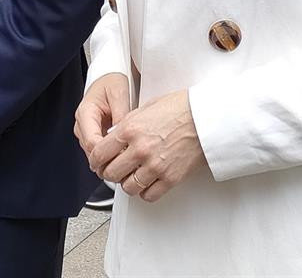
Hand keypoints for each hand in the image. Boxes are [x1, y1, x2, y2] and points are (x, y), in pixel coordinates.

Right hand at [74, 73, 129, 160]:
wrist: (108, 75)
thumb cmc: (112, 81)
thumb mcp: (119, 94)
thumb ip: (120, 116)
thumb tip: (122, 138)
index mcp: (85, 113)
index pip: (92, 143)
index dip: (107, 155)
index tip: (125, 157)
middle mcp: (82, 125)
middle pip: (92, 153)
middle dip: (110, 160)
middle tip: (131, 162)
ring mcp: (85, 131)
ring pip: (95, 155)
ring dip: (110, 158)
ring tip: (129, 157)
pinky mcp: (92, 134)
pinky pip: (100, 150)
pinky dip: (111, 154)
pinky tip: (124, 152)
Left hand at [90, 89, 202, 203]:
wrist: (206, 117)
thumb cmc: (181, 107)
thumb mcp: (147, 107)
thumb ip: (128, 124)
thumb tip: (115, 136)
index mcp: (130, 129)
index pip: (99, 152)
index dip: (95, 160)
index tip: (97, 162)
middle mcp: (139, 149)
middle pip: (111, 173)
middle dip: (109, 173)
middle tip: (113, 170)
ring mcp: (155, 166)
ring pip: (128, 187)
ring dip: (127, 183)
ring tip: (131, 176)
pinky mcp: (170, 178)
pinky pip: (149, 195)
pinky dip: (145, 192)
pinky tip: (147, 183)